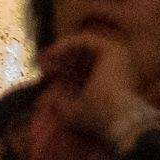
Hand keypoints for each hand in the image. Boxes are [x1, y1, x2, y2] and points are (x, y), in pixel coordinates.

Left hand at [38, 36, 159, 151]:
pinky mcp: (113, 49)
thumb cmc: (99, 119)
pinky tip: (51, 54)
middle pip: (84, 58)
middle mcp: (119, 68)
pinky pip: (84, 40)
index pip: (87, 71)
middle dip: (61, 60)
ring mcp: (118, 57)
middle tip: (40, 63)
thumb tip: (51, 94)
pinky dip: (66, 45)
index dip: (64, 71)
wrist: (118, 118)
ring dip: (61, 51)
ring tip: (42, 58)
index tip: (46, 73)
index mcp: (115, 83)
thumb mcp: (74, 112)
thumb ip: (62, 103)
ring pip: (84, 48)